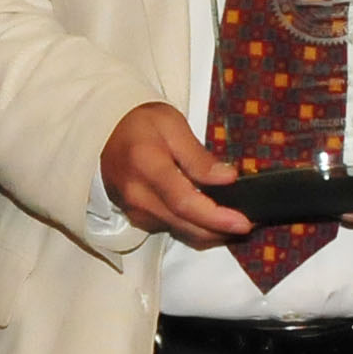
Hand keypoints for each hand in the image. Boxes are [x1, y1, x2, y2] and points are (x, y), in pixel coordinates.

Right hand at [97, 103, 253, 249]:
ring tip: (234, 220)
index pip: (185, 203)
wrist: (103, 131)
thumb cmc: (140, 122)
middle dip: (220, 231)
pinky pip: (170, 228)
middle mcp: (138, 196)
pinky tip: (209, 216)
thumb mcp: (172, 125)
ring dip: (209, 231)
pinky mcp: (136, 217)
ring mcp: (135, 210)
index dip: (216, 217)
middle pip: (185, 225)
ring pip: (180, 231)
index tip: (244, 222)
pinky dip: (193, 226)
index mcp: (147, 167)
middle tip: (249, 225)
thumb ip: (198, 156)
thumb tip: (227, 179)